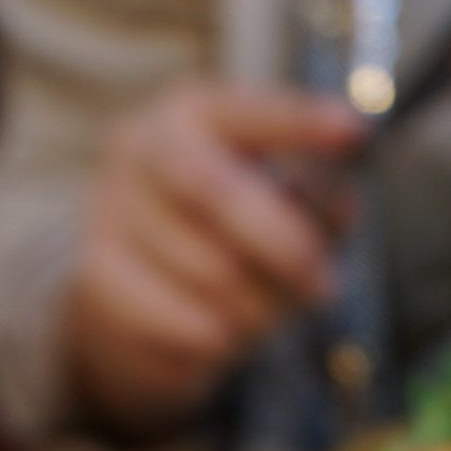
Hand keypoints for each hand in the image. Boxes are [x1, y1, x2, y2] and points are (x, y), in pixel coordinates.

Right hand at [60, 81, 366, 434]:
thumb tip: (341, 201)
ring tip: (262, 310)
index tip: (352, 131)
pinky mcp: (98, 275)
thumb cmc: (221, 237)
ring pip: (212, 271)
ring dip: (259, 306)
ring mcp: (110, 208)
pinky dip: (222, 338)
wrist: (131, 301)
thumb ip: (316, 203)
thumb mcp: (276, 207)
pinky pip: (188, 320)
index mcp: (193, 114)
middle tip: (324, 286)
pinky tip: (221, 330)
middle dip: (283, 245)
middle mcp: (142, 148)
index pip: (248, 112)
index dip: (299, 122)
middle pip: (217, 193)